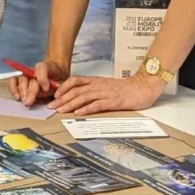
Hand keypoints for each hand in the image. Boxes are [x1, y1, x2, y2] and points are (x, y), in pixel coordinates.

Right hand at [8, 61, 67, 106]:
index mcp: (46, 67)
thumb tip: (45, 90)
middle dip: (29, 90)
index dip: (42, 78)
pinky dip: (13, 89)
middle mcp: (34, 70)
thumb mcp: (63, 82)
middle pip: (29, 77)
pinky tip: (17, 97)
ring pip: (20, 79)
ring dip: (20, 90)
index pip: (41, 68)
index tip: (46, 89)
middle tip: (29, 101)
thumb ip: (57, 85)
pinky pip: (13, 82)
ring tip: (23, 99)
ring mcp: (27, 75)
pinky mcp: (21, 81)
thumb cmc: (58, 79)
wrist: (55, 76)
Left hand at [48, 74, 162, 114]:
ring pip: (84, 97)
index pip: (75, 80)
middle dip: (62, 98)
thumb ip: (93, 90)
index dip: (63, 87)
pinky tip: (79, 113)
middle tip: (51, 107)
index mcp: (96, 81)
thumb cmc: (124, 89)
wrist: (143, 87)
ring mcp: (106, 93)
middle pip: (76, 90)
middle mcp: (99, 85)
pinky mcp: (114, 101)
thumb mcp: (106, 86)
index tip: (54, 95)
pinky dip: (87, 108)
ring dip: (70, 104)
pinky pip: (98, 104)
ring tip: (60, 111)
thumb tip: (77, 98)